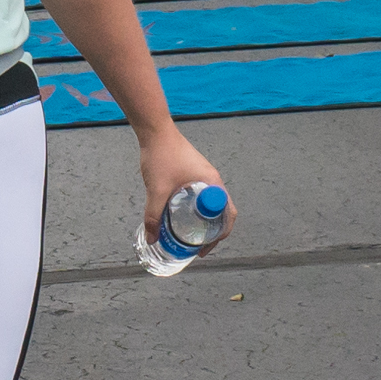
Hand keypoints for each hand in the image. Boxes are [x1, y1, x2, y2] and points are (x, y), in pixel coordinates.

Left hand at [137, 129, 224, 248]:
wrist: (155, 131)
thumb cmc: (161, 156)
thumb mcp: (157, 190)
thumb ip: (153, 215)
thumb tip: (152, 239)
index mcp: (212, 183)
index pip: (228, 214)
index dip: (221, 234)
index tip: (205, 248)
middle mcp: (213, 180)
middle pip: (221, 212)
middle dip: (213, 232)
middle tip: (198, 247)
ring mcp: (205, 176)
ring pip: (211, 205)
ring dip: (204, 221)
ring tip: (190, 235)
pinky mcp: (195, 173)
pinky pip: (202, 196)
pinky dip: (197, 210)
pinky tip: (181, 217)